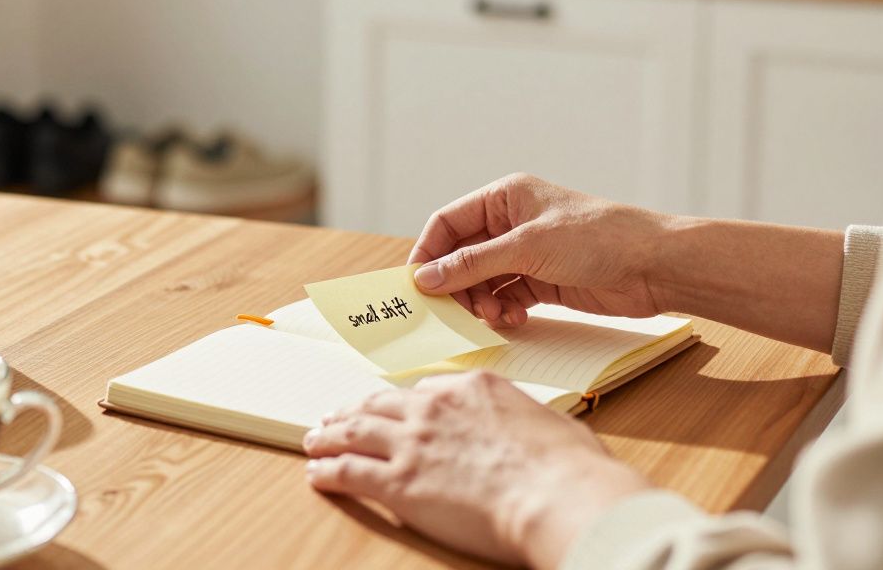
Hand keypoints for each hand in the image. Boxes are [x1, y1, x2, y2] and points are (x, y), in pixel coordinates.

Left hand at [304, 371, 649, 569]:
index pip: (424, 388)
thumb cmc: (569, 468)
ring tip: (314, 440)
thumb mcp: (551, 424)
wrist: (557, 494)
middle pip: (380, 403)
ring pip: (354, 431)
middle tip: (338, 417)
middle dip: (354, 410)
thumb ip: (525, 422)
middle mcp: (435, 407)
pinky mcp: (398, 482)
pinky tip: (316, 474)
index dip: (400, 401)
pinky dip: (326, 471)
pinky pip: (348, 471)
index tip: (390, 408)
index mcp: (472, 387)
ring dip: (328, 436)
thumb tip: (532, 433)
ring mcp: (413, 442)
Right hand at [408, 173, 671, 325]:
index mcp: (505, 198)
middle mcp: (512, 223)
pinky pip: (506, 296)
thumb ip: (473, 264)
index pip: (448, 223)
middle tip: (454, 310)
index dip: (429, 252)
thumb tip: (426, 277)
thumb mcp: (526, 248)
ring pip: (482, 280)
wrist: (655, 266)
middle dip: (457, 284)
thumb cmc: (598, 239)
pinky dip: (503, 310)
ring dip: (481, 301)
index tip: (417, 284)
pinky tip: (514, 318)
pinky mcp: (543, 281)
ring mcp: (527, 253)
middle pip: (462, 255)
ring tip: (493, 316)